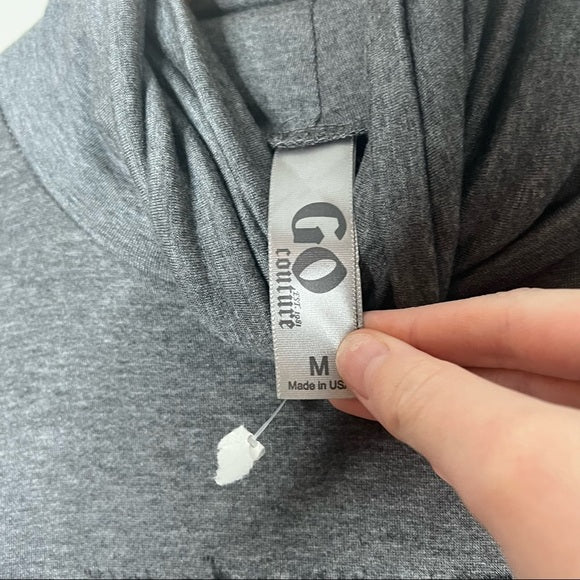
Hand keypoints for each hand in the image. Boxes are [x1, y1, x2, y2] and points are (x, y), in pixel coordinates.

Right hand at [333, 288, 579, 578]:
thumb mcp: (525, 472)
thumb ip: (434, 401)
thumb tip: (363, 357)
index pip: (525, 314)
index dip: (433, 321)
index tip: (366, 330)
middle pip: (523, 355)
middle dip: (430, 360)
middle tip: (360, 364)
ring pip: (525, 402)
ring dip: (445, 399)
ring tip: (378, 395)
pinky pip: (533, 445)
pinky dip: (475, 436)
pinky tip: (435, 432)